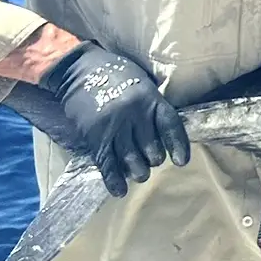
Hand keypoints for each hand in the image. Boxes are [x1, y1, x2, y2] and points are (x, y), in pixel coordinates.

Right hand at [38, 41, 189, 196]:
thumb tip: (164, 131)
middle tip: (152, 160)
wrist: (78, 69)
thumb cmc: (116, 73)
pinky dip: (114, 180)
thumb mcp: (142, 82)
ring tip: (139, 173)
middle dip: (154, 158)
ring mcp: (113, 127)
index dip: (179, 145)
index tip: (182, 161)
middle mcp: (134, 114)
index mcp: (150, 98)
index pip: (170, 125)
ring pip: (131, 160)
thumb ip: (154, 104)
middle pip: (152, 148)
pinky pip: (107, 164)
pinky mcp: (94, 137)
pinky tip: (120, 190)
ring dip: (138, 171)